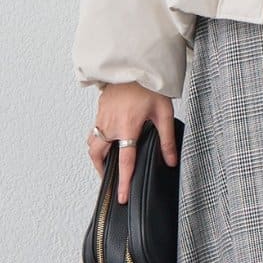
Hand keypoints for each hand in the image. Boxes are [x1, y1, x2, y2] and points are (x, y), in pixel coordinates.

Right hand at [88, 83, 178, 203]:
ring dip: (96, 156)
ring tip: (107, 164)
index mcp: (127, 127)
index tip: (121, 197)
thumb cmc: (150, 87)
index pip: (125, 161)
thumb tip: (170, 161)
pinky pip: (94, 131)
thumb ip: (167, 140)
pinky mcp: (99, 110)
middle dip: (101, 170)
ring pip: (92, 143)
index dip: (123, 181)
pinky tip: (108, 142)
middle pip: (97, 155)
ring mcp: (102, 117)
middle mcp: (110, 124)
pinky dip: (97, 141)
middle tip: (111, 180)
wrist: (135, 65)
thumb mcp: (164, 113)